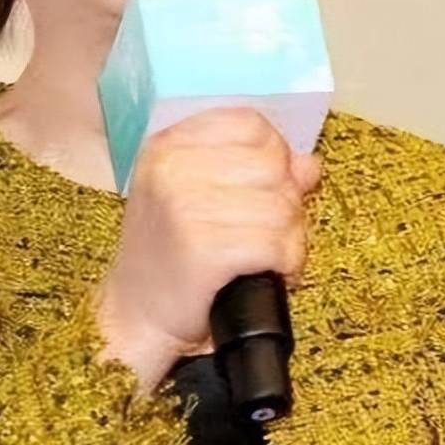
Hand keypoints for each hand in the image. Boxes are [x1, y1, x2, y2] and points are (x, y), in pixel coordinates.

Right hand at [94, 108, 321, 394]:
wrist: (136, 319)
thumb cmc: (170, 257)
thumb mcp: (199, 198)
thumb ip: (254, 172)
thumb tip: (309, 163)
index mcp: (168, 145)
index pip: (250, 124)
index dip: (273, 156)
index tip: (263, 188)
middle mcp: (172, 168)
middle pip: (274, 164)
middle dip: (286, 203)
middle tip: (264, 234)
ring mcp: (184, 206)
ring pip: (282, 207)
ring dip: (288, 240)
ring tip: (263, 258)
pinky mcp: (203, 248)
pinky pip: (275, 245)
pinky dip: (283, 264)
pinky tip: (264, 273)